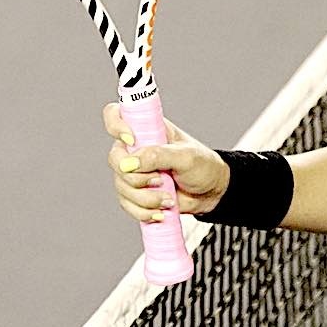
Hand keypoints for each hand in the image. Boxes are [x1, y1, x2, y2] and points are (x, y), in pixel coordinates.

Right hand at [103, 103, 227, 221]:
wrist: (211, 194)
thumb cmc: (203, 166)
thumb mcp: (186, 157)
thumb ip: (158, 155)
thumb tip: (130, 162)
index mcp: (147, 128)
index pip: (115, 115)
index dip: (116, 125)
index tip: (131, 140)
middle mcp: (136, 148)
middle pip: (115, 159)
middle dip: (137, 177)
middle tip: (161, 180)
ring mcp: (134, 171)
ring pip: (121, 186)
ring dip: (145, 198)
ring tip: (168, 198)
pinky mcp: (136, 192)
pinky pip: (127, 203)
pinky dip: (143, 211)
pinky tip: (161, 211)